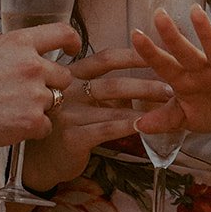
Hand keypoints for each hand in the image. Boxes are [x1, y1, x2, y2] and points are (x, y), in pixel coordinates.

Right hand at [0, 23, 78, 151]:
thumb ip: (6, 44)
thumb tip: (17, 44)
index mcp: (20, 43)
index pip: (63, 33)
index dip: (73, 42)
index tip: (73, 49)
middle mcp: (32, 66)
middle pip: (63, 76)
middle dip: (51, 85)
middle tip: (29, 93)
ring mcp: (35, 95)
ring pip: (55, 102)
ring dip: (40, 107)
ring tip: (13, 110)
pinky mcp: (31, 122)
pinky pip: (46, 126)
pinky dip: (33, 129)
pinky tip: (11, 126)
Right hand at [21, 47, 171, 189]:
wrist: (38, 160)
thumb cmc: (63, 125)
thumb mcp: (77, 99)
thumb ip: (101, 88)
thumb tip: (139, 80)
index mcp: (70, 75)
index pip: (105, 58)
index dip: (133, 54)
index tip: (158, 51)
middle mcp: (68, 90)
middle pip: (113, 82)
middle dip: (146, 83)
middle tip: (173, 85)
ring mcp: (68, 113)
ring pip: (114, 106)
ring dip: (145, 105)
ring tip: (169, 106)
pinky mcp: (72, 136)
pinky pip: (108, 129)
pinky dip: (130, 126)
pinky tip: (147, 126)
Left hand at [129, 6, 210, 137]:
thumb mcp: (188, 119)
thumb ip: (165, 120)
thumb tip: (138, 125)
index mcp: (186, 81)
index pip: (165, 66)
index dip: (150, 53)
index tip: (135, 35)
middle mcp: (203, 71)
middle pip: (186, 53)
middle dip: (173, 37)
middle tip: (159, 15)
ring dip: (206, 33)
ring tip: (196, 13)